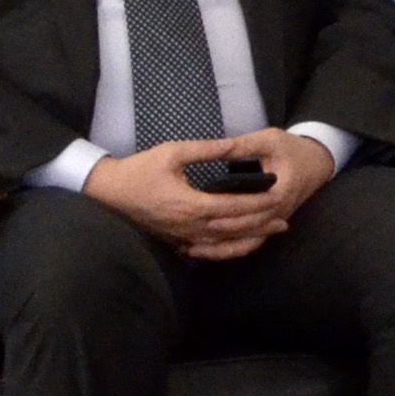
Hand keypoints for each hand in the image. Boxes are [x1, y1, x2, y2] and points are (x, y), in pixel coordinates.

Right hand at [84, 130, 333, 258]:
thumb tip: (233, 144)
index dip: (259, 205)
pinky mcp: (177, 242)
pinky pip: (208, 251)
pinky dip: (228, 250)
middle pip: (234, 230)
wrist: (110, 193)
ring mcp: (183, 238)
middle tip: (284, 221)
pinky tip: (239, 245)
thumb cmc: (140, 170)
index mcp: (192, 204)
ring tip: (269, 235)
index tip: (278, 199)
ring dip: (248, 241)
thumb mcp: (173, 152)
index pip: (235, 208)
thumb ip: (206, 149)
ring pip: (224, 246)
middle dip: (261, 226)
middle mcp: (191, 227)